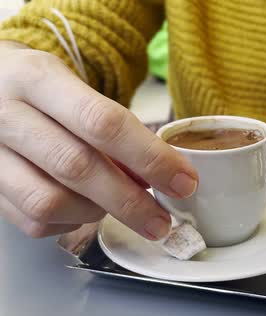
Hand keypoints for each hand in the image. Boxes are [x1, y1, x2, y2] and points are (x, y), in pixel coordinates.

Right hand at [0, 41, 197, 239]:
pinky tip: (85, 209)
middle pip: (77, 167)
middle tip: (162, 221)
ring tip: (119, 207)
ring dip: (97, 213)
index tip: (183, 182)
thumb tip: (158, 176)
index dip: (150, 157)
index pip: (102, 122)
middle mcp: (4, 114)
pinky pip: (32, 221)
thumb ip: (113, 128)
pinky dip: (69, 222)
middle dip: (130, 201)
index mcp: (37, 78)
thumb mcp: (75, 88)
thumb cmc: (41, 90)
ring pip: (50, 201)